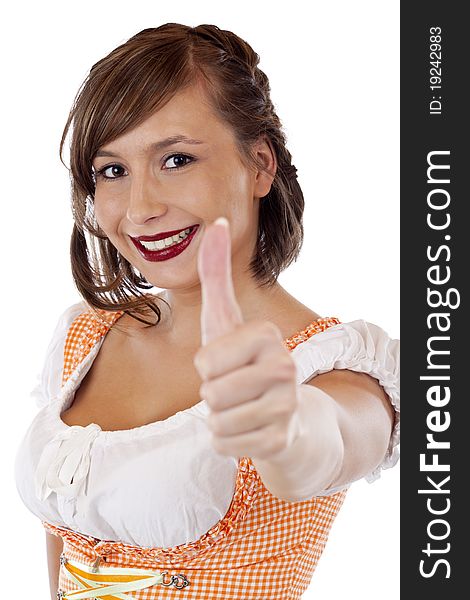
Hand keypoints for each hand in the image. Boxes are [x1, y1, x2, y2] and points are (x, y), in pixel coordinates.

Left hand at [193, 217, 301, 460]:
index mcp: (268, 336)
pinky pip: (224, 444)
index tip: (230, 363)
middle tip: (236, 388)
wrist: (284, 416)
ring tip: (242, 407)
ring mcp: (287, 406)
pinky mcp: (281, 441)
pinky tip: (250, 428)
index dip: (208, 366)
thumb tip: (216, 221)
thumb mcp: (225, 319)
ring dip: (219, 418)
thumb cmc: (244, 362)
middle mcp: (285, 367)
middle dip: (213, 395)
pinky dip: (228, 440)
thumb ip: (216, 273)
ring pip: (216, 421)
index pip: (206, 361)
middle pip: (210, 393)